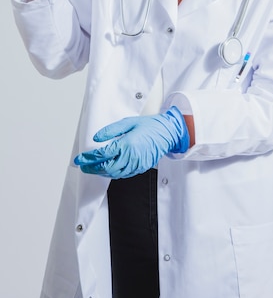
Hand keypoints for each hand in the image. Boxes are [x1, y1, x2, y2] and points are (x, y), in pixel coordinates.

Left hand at [74, 106, 189, 178]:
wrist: (168, 133)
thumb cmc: (150, 126)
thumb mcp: (128, 123)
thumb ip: (111, 131)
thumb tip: (96, 138)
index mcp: (126, 144)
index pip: (101, 155)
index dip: (88, 158)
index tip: (79, 159)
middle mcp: (130, 157)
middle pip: (105, 167)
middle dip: (91, 168)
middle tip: (82, 166)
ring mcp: (136, 165)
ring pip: (113, 174)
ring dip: (100, 172)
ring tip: (92, 168)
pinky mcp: (140, 168)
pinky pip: (123, 174)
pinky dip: (112, 173)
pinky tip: (108, 169)